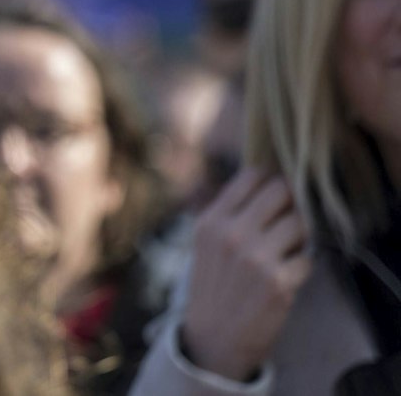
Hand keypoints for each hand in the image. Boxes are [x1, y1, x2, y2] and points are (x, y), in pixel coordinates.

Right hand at [178, 167, 310, 381]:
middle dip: (292, 203)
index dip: (271, 180)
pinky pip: (308, 258)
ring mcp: (256, 259)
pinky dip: (301, 266)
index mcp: (211, 220)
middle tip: (288, 219)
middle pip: (282, 191)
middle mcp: (232, 234)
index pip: (252, 176)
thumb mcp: (206, 241)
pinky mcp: (279, 283)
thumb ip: (229, 212)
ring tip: (286, 250)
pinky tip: (286, 276)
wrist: (214, 336)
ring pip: (300, 223)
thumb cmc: (214, 285)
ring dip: (300, 236)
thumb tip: (268, 180)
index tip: (276, 195)